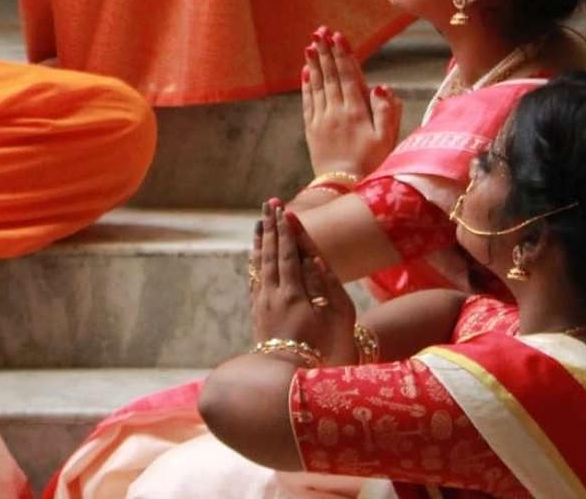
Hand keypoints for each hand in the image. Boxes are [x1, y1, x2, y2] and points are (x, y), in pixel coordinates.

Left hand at [251, 202, 361, 365]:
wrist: (290, 381)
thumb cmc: (321, 351)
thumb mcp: (330, 318)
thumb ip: (322, 285)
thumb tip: (312, 256)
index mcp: (292, 294)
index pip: (287, 254)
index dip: (286, 230)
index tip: (283, 209)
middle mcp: (272, 296)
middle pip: (269, 254)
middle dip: (270, 227)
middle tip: (268, 204)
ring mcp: (262, 305)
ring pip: (258, 265)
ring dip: (259, 241)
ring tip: (258, 222)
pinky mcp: (258, 315)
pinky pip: (255, 280)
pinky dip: (255, 262)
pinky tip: (255, 255)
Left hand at [303, 27, 401, 180]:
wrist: (343, 187)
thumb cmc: (371, 164)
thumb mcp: (386, 140)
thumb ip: (387, 112)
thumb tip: (382, 85)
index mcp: (356, 111)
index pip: (349, 76)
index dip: (343, 54)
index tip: (337, 36)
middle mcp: (337, 110)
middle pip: (331, 75)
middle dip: (326, 52)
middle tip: (321, 31)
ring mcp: (322, 119)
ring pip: (317, 85)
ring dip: (314, 63)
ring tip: (311, 44)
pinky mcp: (312, 129)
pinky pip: (308, 101)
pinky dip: (306, 85)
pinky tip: (305, 72)